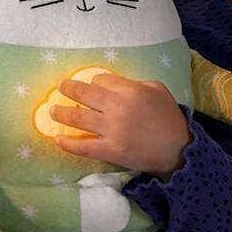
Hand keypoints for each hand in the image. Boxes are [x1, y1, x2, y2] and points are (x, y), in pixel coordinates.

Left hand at [51, 73, 190, 178]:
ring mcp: (112, 130)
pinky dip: (68, 144)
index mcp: (130, 90)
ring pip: (78, 119)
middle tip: (61, 87)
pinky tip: (58, 139)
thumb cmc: (168, 117)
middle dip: (69, 89)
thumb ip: (134, 83)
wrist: (178, 149)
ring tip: (52, 111)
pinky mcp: (110, 150)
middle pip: (84, 95)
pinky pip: (83, 147)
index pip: (101, 80)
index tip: (93, 86)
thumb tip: (111, 85)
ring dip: (61, 114)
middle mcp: (118, 108)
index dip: (95, 82)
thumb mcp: (157, 89)